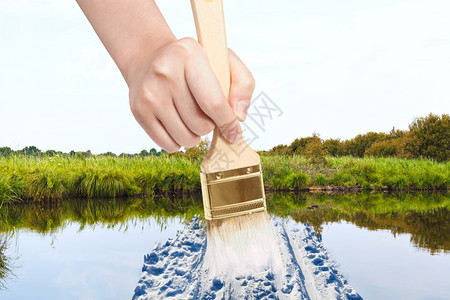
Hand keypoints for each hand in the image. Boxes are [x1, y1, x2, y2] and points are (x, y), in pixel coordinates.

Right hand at [126, 38, 254, 152]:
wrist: (148, 57)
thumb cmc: (192, 64)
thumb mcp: (223, 61)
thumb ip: (243, 85)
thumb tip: (239, 117)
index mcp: (189, 55)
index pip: (213, 102)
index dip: (228, 123)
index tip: (234, 133)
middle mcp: (165, 73)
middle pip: (200, 124)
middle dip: (210, 126)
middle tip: (205, 113)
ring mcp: (150, 93)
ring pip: (185, 138)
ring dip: (195, 135)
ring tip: (192, 119)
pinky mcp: (139, 111)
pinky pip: (168, 145)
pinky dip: (178, 141)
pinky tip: (178, 124)